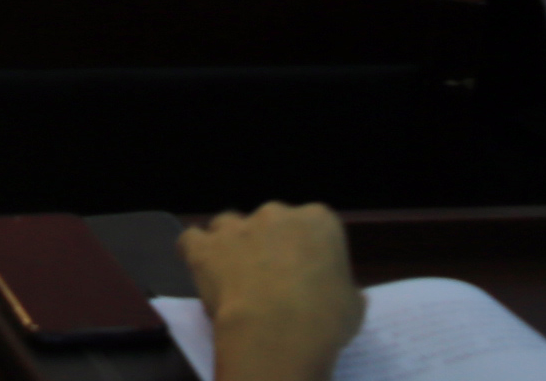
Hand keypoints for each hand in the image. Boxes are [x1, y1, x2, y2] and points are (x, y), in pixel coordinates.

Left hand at [180, 205, 362, 380]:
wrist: (276, 331)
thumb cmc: (324, 318)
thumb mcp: (353, 306)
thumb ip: (346, 290)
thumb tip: (348, 295)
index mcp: (319, 222)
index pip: (315, 227)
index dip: (310, 252)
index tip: (310, 277)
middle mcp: (276, 214)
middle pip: (271, 223)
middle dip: (270, 245)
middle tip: (274, 281)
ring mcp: (236, 226)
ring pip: (229, 225)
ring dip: (231, 244)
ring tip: (236, 276)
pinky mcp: (204, 246)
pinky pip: (193, 240)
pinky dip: (196, 252)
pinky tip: (203, 270)